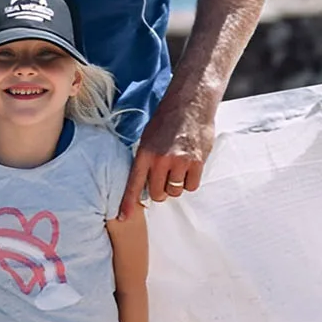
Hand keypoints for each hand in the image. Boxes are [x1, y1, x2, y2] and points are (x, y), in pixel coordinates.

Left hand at [121, 87, 216, 215]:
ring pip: (175, 191)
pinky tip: (189, 167)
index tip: (124, 218)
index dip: (128, 203)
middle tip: (163, 179)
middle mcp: (161, 159)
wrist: (190, 103)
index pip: (133, 184)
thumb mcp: (148, 137)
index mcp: (145, 153)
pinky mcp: (197, 162)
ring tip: (177, 168)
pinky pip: (191, 186)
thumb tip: (143, 184)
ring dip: (175, 185)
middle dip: (159, 191)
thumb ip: (146, 160)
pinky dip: (190, 181)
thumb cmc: (168, 120)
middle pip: (156, 194)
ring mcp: (180, 162)